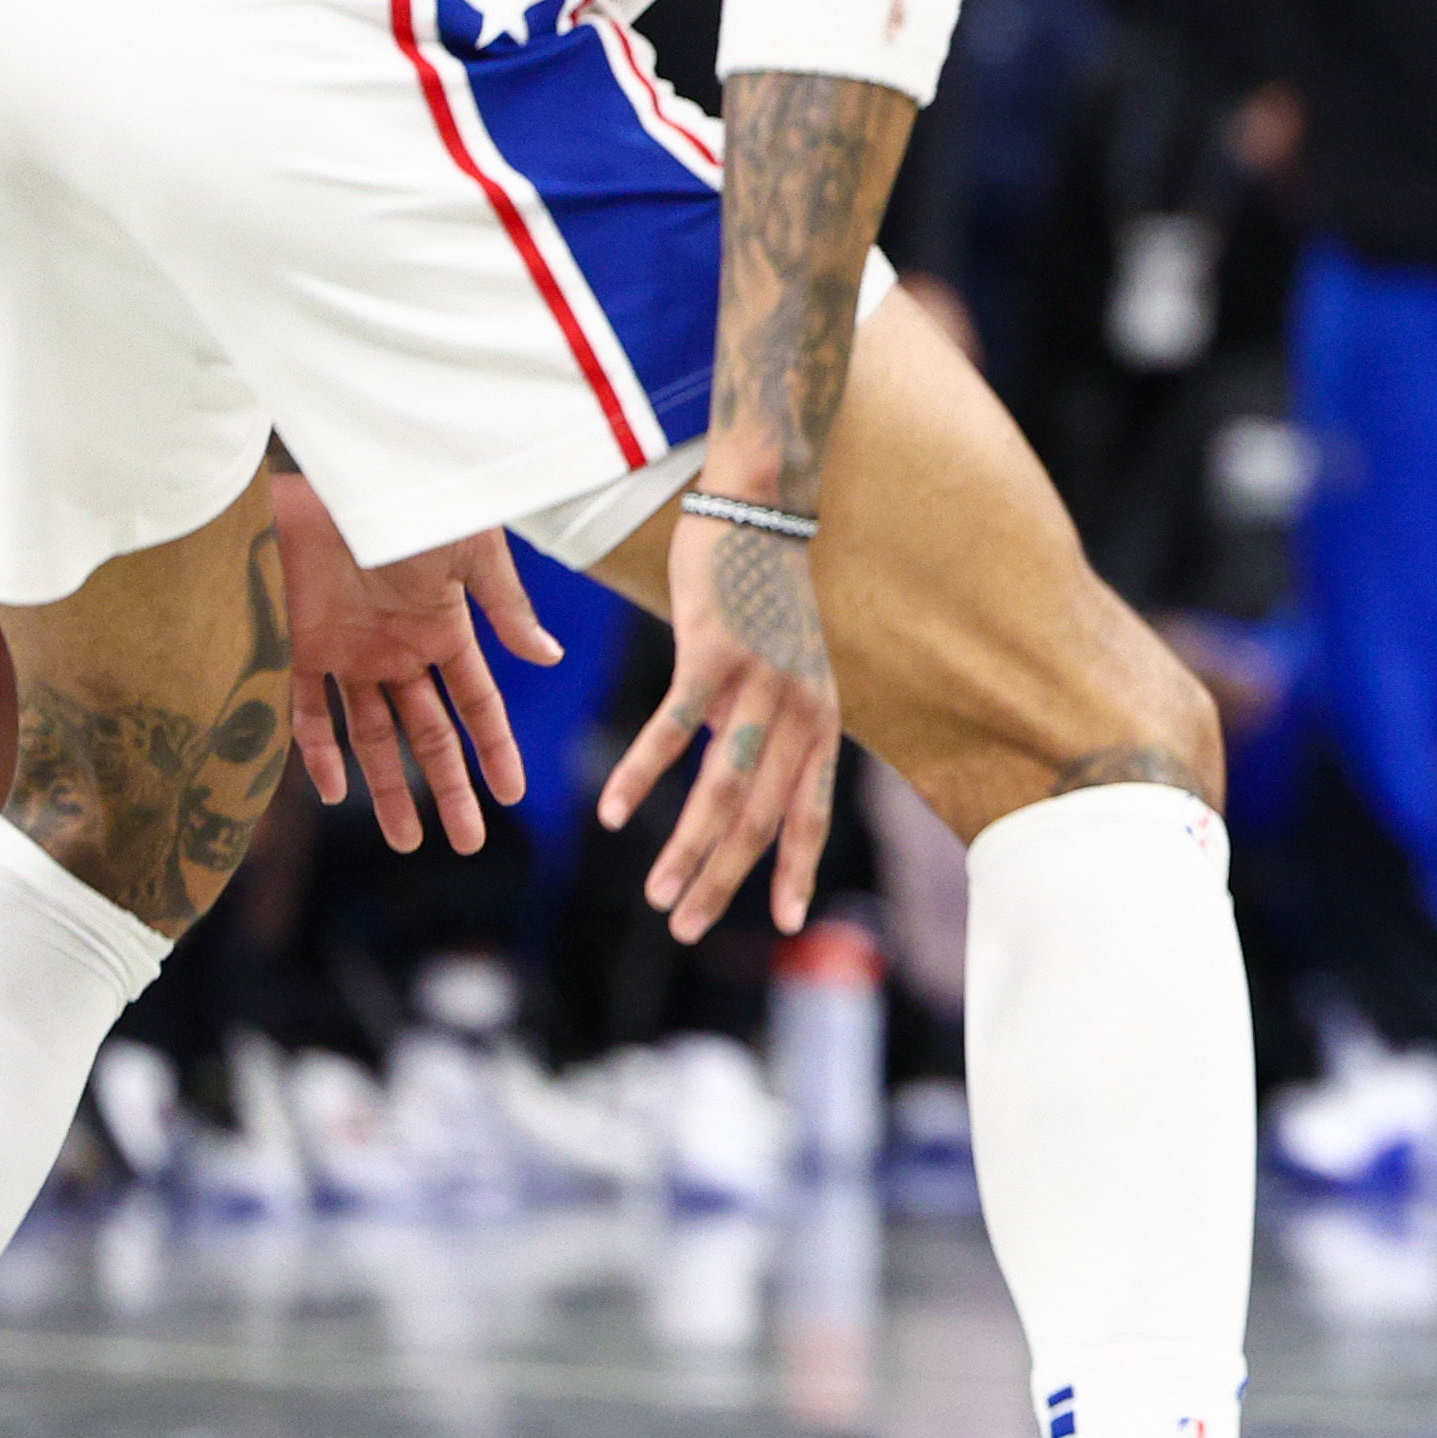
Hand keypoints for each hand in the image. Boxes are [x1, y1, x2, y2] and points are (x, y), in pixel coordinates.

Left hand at [271, 480, 569, 854]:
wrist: (335, 474)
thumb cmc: (411, 502)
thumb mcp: (473, 553)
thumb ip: (506, 610)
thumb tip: (550, 658)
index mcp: (445, 630)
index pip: (479, 705)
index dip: (497, 750)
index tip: (514, 795)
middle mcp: (400, 651)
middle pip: (430, 734)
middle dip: (450, 789)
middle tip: (467, 843)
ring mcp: (350, 651)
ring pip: (372, 736)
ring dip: (387, 787)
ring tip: (406, 840)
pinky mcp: (298, 644)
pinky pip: (305, 710)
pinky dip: (316, 750)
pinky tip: (331, 791)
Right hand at [604, 507, 841, 940]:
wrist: (762, 509)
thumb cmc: (766, 597)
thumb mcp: (788, 670)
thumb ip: (770, 729)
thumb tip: (734, 785)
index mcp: (821, 720)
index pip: (811, 812)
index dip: (796, 869)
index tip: (782, 924)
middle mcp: (801, 710)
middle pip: (761, 816)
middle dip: (723, 880)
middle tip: (684, 927)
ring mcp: (759, 683)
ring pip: (722, 787)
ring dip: (688, 849)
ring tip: (657, 895)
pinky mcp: (714, 654)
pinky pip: (674, 729)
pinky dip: (642, 775)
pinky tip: (614, 814)